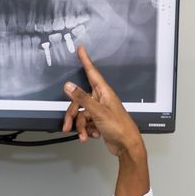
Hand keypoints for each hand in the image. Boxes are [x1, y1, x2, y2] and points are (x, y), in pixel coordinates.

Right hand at [60, 46, 145, 161]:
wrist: (126, 145)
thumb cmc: (119, 127)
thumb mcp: (98, 112)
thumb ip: (82, 98)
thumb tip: (69, 86)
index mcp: (103, 92)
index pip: (92, 72)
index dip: (85, 60)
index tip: (81, 50)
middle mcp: (101, 99)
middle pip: (79, 100)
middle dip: (72, 115)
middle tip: (68, 125)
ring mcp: (100, 111)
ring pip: (81, 114)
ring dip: (80, 126)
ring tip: (84, 135)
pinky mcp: (99, 121)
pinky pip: (86, 122)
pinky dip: (86, 130)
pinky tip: (91, 135)